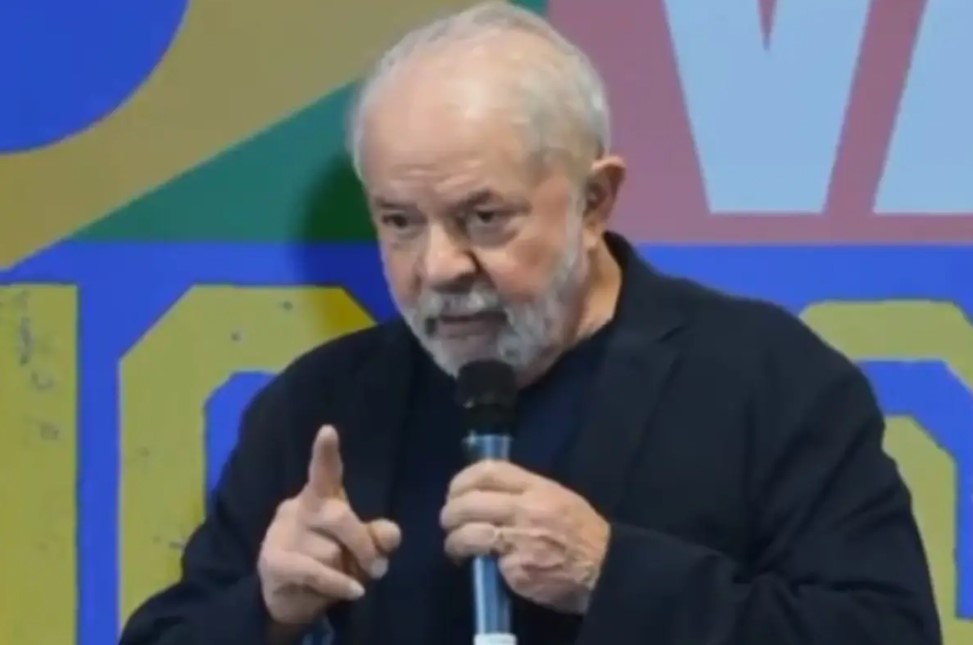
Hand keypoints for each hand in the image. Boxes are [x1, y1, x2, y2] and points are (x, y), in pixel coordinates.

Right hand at [258, 425, 401, 628]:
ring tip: (343, 579)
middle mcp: (298, 509)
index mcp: (319, 498)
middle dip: (363, 543)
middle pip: (339, 515)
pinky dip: (338, 583)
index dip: (325, 453)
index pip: (324, 473)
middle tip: (379, 568)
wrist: (288, 600)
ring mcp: (281, 534)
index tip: (328, 431)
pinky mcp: (273, 562)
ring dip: (345, 571)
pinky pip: (314, 571)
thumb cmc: (327, 564)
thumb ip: (377, 539)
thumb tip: (392, 534)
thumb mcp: (358, 550)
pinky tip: (354, 592)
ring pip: (329, 551)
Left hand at [440, 461, 609, 613]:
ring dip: (454, 541)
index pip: (489, 471)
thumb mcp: (558, 498)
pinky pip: (488, 563)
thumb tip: (488, 493)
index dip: (462, 479)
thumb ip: (525, 492)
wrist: (606, 570)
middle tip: (448, 521)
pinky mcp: (516, 570)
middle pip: (468, 502)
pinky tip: (485, 566)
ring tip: (456, 546)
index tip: (455, 491)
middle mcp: (524, 509)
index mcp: (537, 488)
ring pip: (468, 534)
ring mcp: (518, 540)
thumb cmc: (582, 532)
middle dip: (450, 512)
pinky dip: (481, 564)